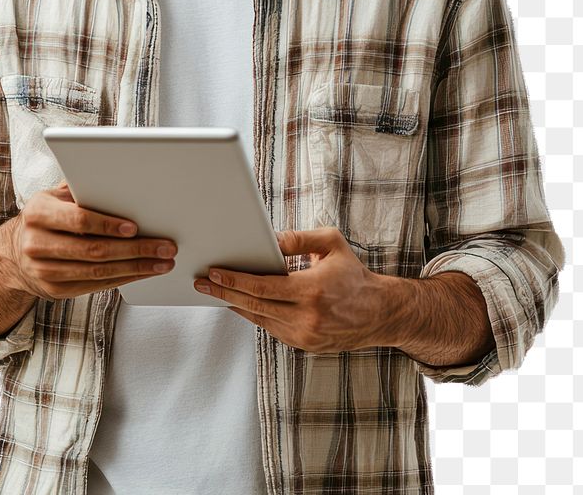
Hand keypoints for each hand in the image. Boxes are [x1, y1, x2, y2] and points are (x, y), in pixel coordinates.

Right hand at [4, 182, 177, 300]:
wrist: (15, 253)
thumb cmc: (47, 218)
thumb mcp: (55, 197)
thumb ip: (81, 191)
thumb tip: (122, 185)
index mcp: (38, 213)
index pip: (79, 219)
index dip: (108, 225)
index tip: (136, 228)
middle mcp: (37, 244)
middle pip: (94, 250)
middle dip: (136, 249)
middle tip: (165, 247)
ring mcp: (44, 271)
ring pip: (98, 272)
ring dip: (136, 268)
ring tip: (162, 262)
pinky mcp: (55, 290)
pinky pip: (95, 286)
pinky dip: (124, 279)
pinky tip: (143, 272)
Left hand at [193, 227, 384, 353]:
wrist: (380, 313)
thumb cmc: (354, 274)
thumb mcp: (331, 244)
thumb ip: (299, 238)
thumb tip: (269, 238)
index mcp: (311, 291)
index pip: (263, 287)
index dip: (235, 280)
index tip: (214, 272)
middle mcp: (306, 318)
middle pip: (254, 306)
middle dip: (224, 293)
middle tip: (202, 283)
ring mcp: (305, 336)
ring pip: (260, 320)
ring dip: (236, 305)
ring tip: (215, 291)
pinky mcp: (305, 345)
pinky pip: (272, 329)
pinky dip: (255, 316)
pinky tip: (241, 303)